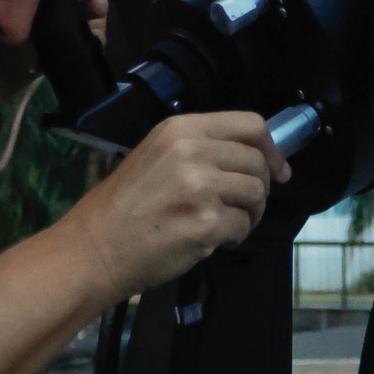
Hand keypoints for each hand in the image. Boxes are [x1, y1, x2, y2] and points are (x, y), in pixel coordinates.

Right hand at [52, 111, 290, 299]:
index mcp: (181, 129)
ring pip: (256, 194)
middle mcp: (192, 151)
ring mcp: (200, 187)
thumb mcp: (157, 156)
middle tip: (246, 206)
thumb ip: (202, 149)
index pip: (250, 125)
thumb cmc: (124, 206)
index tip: (278, 169)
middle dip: (261, 188)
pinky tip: (213, 239)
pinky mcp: (205, 223)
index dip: (271, 149)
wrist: (95, 248)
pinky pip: (243, 225)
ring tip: (226, 224)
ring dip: (250, 213)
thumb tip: (255, 157)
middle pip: (257, 162)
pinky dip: (235, 236)